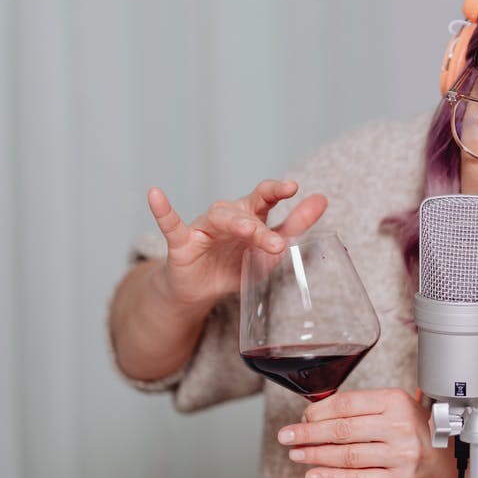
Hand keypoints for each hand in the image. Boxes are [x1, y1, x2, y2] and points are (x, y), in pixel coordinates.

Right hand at [147, 180, 326, 308]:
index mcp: (250, 215)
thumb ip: (295, 225)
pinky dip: (163, 210)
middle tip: (276, 242)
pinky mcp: (182, 243)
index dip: (277, 190)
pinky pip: (171, 224)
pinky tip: (156, 194)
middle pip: (245, 211)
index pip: (265, 197)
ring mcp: (204, 228)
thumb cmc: (237, 264)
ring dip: (235, 224)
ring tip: (248, 231)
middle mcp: (228, 216)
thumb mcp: (270, 251)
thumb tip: (322, 199)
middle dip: (260, 224)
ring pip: (219, 217)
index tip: (293, 187)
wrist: (202, 290)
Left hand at [278, 388, 457, 477]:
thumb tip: (316, 414)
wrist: (444, 459)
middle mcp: (399, 426)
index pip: (346, 404)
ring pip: (346, 455)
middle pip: (342, 430)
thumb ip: (360, 407)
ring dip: (315, 455)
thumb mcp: (393, 406)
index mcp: (395, 400)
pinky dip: (331, 477)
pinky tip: (314, 474)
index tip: (302, 417)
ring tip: (298, 454)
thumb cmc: (414, 428)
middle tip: (288, 436)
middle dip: (308, 433)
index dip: (318, 412)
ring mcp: (399, 454)